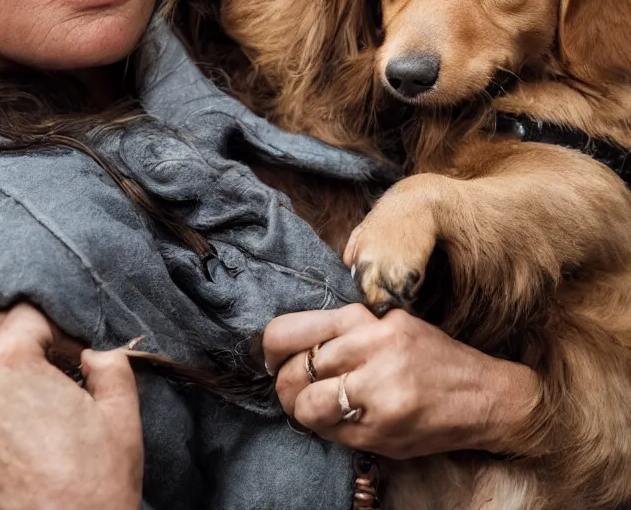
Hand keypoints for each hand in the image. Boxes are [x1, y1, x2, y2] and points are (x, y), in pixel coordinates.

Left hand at [0, 304, 143, 509]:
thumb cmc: (96, 476)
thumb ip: (110, 362)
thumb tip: (91, 354)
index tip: (70, 356)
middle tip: (46, 378)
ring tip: (22, 409)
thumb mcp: (121, 409)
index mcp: (12, 359)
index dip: (55, 332)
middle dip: (20, 350)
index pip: (27, 315)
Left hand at [262, 304, 541, 458]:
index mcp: (368, 321)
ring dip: (301, 410)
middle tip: (290, 386)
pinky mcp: (384, 432)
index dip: (269, 348)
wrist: (485, 397)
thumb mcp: (388, 324)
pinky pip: (333, 433)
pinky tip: (338, 420)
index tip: (269, 356)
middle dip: (283, 384)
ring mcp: (379, 395)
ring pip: (308, 406)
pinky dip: (326, 429)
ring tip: (311, 405)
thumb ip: (343, 330)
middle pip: (295, 372)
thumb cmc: (430, 357)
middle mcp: (373, 352)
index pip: (292, 331)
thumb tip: (285, 346)